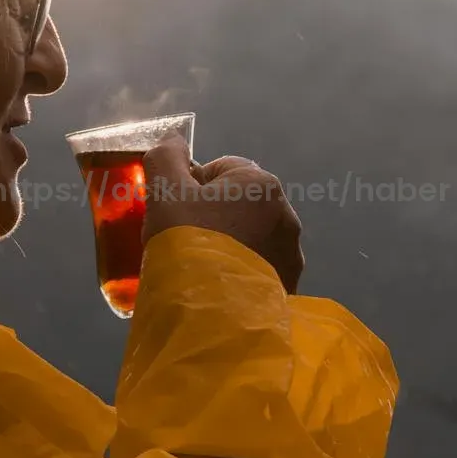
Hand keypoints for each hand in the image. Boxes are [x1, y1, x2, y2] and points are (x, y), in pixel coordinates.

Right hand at [142, 134, 303, 293]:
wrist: (214, 316)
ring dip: (228, 248)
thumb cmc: (187, 244)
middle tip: (183, 245)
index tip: (175, 216)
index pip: (219, 170)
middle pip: (236, 206)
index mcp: (261, 184)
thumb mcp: (165, 193)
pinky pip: (259, 271)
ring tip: (201, 272)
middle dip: (211, 219)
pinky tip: (220, 291)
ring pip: (250, 240)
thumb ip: (166, 158)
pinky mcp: (290, 288)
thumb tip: (173, 141)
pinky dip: (241, 275)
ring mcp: (291, 255)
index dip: (190, 189)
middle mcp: (286, 215)